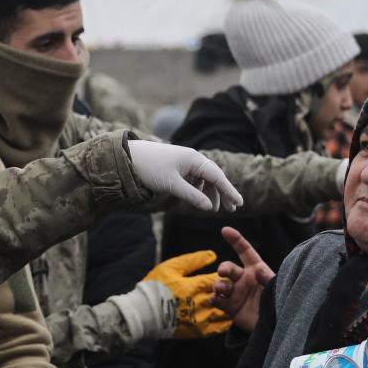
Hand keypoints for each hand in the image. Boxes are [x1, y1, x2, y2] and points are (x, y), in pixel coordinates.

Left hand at [128, 140, 242, 211]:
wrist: (129, 158)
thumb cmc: (150, 169)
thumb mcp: (172, 185)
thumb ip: (192, 196)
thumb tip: (210, 207)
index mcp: (194, 159)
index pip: (217, 176)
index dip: (229, 190)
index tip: (239, 203)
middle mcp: (193, 158)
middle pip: (214, 176)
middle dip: (223, 192)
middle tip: (232, 209)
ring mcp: (185, 161)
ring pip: (204, 178)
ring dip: (211, 192)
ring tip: (215, 208)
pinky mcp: (178, 165)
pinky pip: (195, 177)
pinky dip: (199, 189)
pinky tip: (199, 198)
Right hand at [144, 250, 231, 338]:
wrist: (141, 314)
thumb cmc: (154, 287)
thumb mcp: (171, 268)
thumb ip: (193, 261)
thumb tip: (212, 255)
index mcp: (195, 286)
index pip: (219, 278)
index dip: (223, 275)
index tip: (222, 274)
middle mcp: (200, 303)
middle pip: (224, 295)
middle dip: (227, 290)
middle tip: (227, 288)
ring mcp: (200, 319)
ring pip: (224, 312)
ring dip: (227, 306)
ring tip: (227, 302)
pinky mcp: (197, 331)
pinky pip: (218, 328)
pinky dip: (223, 322)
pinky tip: (222, 316)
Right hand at [210, 227, 275, 332]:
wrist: (273, 327)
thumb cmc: (277, 303)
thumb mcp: (275, 289)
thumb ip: (267, 279)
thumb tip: (256, 269)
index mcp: (256, 269)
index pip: (245, 251)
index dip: (236, 240)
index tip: (225, 230)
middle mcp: (243, 279)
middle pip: (229, 268)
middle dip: (224, 268)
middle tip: (222, 272)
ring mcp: (235, 293)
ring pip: (220, 284)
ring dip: (218, 285)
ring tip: (219, 290)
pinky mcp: (229, 307)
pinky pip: (218, 300)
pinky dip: (214, 299)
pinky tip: (214, 300)